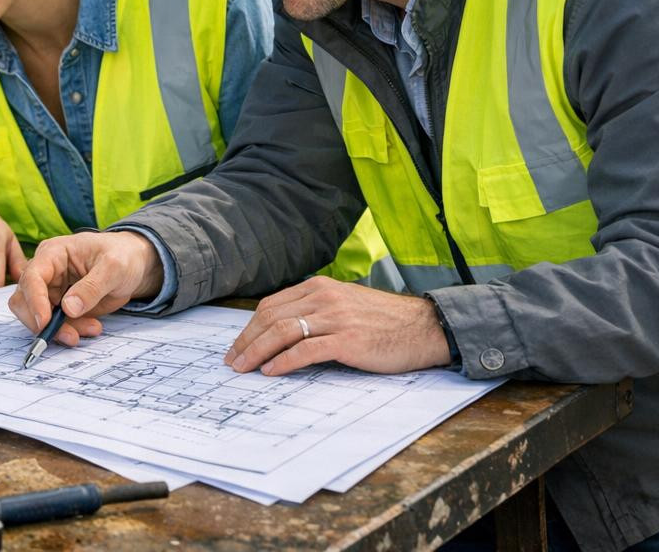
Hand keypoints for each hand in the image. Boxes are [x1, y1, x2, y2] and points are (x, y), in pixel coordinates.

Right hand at [7, 231, 163, 348]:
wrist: (134, 264)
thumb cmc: (122, 255)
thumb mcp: (114, 267)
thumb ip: (91, 287)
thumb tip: (68, 308)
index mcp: (53, 253)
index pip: (32, 276)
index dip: (34, 300)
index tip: (45, 323)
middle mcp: (46, 271)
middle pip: (24, 300)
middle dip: (43, 322)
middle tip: (70, 336)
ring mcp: (51, 290)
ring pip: (38, 317)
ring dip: (60, 330)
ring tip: (93, 329)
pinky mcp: (60, 306)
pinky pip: (56, 325)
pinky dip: (71, 331)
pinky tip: (93, 326)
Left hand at [224, 276, 451, 376]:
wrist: (425, 327)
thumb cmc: (385, 321)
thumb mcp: (346, 305)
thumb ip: (316, 311)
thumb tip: (282, 332)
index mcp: (320, 287)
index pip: (272, 305)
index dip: (250, 327)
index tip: (237, 345)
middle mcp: (324, 298)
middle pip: (271, 318)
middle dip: (246, 341)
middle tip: (232, 361)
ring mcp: (336, 318)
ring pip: (282, 332)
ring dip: (257, 352)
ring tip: (243, 368)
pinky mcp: (347, 340)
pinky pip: (305, 350)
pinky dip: (283, 361)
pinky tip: (271, 371)